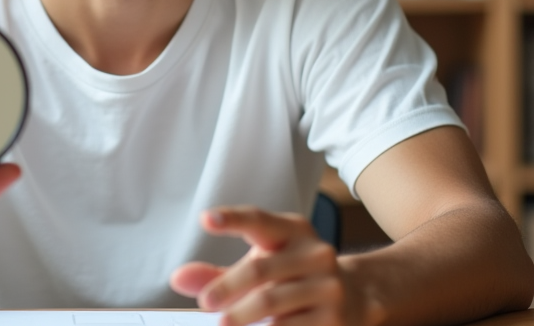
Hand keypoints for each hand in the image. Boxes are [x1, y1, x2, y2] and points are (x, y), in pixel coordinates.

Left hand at [170, 207, 364, 325]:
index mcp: (293, 231)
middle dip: (228, 287)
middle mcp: (314, 253)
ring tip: (224, 324)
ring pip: (274, 302)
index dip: (233, 218)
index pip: (259, 220)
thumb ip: (218, 272)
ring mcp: (327, 286)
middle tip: (206, 302)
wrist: (355, 295)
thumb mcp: (263, 265)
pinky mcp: (334, 318)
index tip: (206, 219)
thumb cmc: (294, 276)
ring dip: (243, 315)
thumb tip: (178, 278)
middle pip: (261, 268)